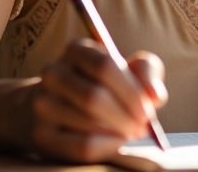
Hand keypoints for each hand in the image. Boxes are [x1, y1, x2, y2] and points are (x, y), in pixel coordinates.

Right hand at [27, 39, 167, 162]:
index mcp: (77, 49)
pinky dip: (106, 147)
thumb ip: (146, 73)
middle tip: (143, 128)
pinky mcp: (41, 134)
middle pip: (94, 97)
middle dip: (125, 116)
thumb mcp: (126, 69)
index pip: (105, 66)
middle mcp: (54, 72)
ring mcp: (43, 103)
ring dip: (117, 132)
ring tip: (131, 132)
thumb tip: (156, 96)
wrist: (56, 106)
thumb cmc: (101, 83)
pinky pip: (79, 146)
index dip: (131, 91)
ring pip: (87, 123)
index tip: (149, 110)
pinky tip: (116, 143)